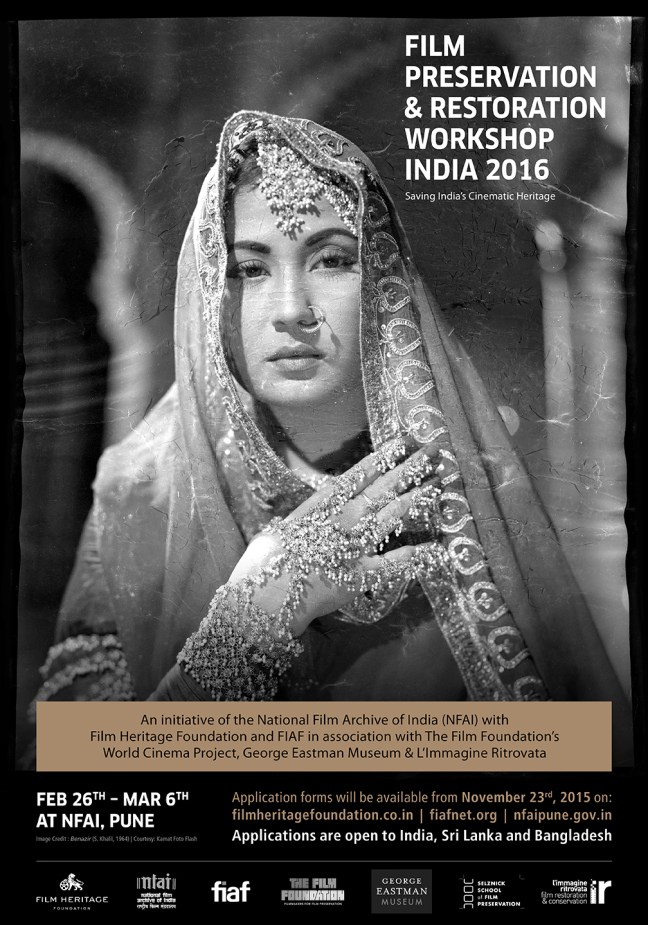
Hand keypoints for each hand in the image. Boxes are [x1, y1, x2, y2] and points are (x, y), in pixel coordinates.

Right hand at [227, 437, 443, 633]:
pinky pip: (391, 564)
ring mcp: (353, 547)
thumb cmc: (264, 563)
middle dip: (408, 470)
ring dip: (415, 499)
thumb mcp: (282, 530)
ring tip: (437, 482)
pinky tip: (432, 546)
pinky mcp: (359, 576)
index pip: (358, 476)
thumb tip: (315, 512)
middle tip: (432, 451)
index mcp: (320, 507)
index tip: (401, 441)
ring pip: (390, 517)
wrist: (265, 597)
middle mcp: (342, 521)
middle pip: (381, 490)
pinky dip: (412, 556)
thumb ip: (304, 520)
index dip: (382, 458)